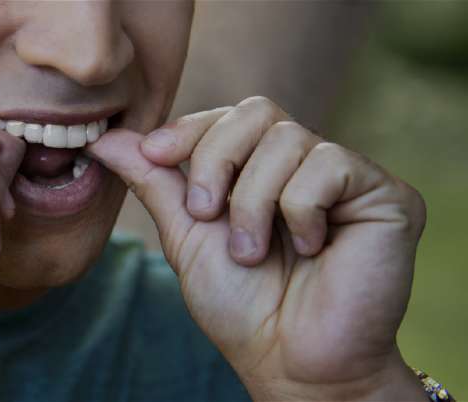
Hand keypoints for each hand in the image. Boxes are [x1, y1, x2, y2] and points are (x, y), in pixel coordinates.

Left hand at [88, 97, 427, 400]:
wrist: (289, 360)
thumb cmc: (241, 307)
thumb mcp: (187, 235)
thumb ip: (154, 182)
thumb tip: (104, 138)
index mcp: (260, 171)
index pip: (227, 118)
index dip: (188, 129)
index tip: (154, 154)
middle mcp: (305, 165)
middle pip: (256, 112)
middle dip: (216, 160)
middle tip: (206, 215)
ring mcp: (347, 177)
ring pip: (287, 140)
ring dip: (253, 202)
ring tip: (253, 252)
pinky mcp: (385, 194)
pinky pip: (329, 165)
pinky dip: (301, 211)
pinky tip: (309, 250)